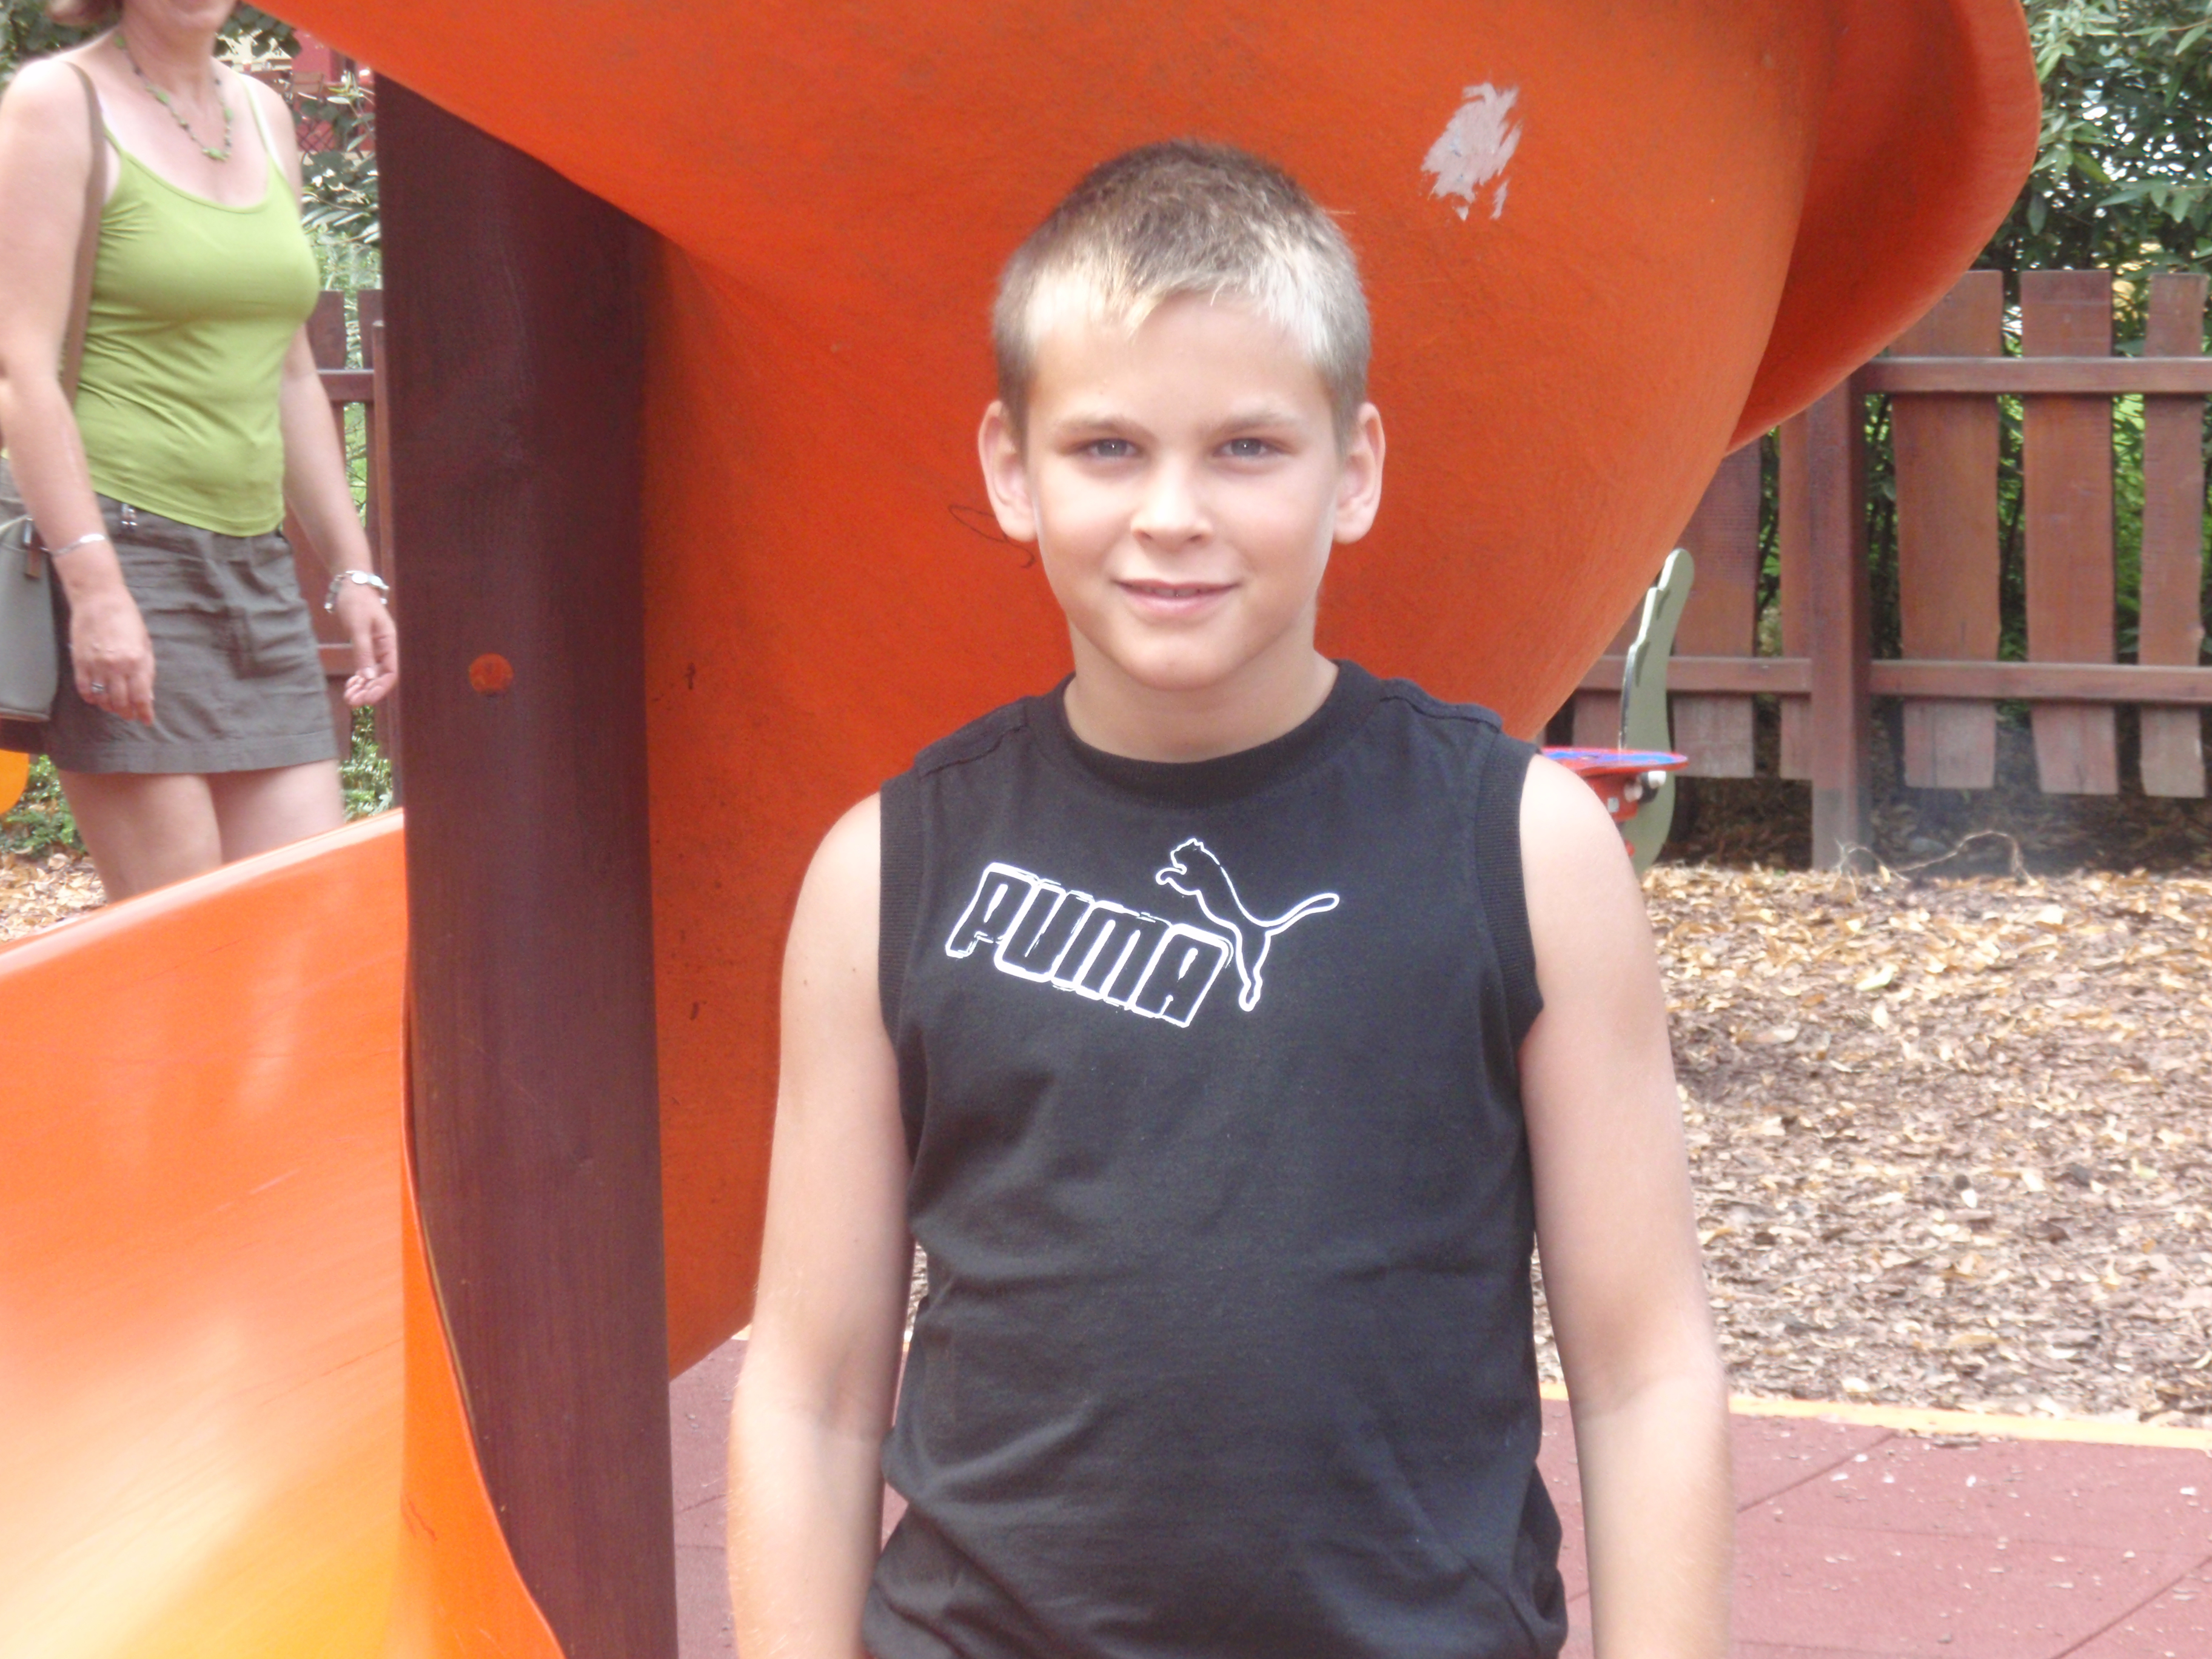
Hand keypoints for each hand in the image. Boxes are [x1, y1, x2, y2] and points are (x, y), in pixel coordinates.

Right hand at [69, 581, 155, 723]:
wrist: (99, 600)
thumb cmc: (127, 620)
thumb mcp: (145, 644)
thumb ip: (147, 670)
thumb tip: (147, 695)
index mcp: (137, 661)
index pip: (141, 697)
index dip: (144, 712)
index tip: (146, 720)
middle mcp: (116, 667)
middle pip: (121, 702)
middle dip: (127, 712)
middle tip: (130, 714)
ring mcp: (96, 665)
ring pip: (102, 698)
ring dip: (110, 707)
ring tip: (115, 707)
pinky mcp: (79, 662)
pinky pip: (84, 689)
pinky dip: (91, 697)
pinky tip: (97, 698)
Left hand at [335, 578, 398, 706]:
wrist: (350, 586)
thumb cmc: (357, 603)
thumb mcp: (359, 627)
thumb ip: (363, 651)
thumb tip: (367, 677)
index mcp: (390, 643)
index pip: (391, 672)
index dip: (381, 688)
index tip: (367, 699)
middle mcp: (386, 649)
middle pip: (382, 677)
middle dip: (369, 691)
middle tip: (352, 702)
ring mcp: (376, 649)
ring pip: (373, 675)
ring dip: (362, 687)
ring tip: (349, 698)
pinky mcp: (366, 648)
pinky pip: (365, 668)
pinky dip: (358, 679)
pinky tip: (350, 686)